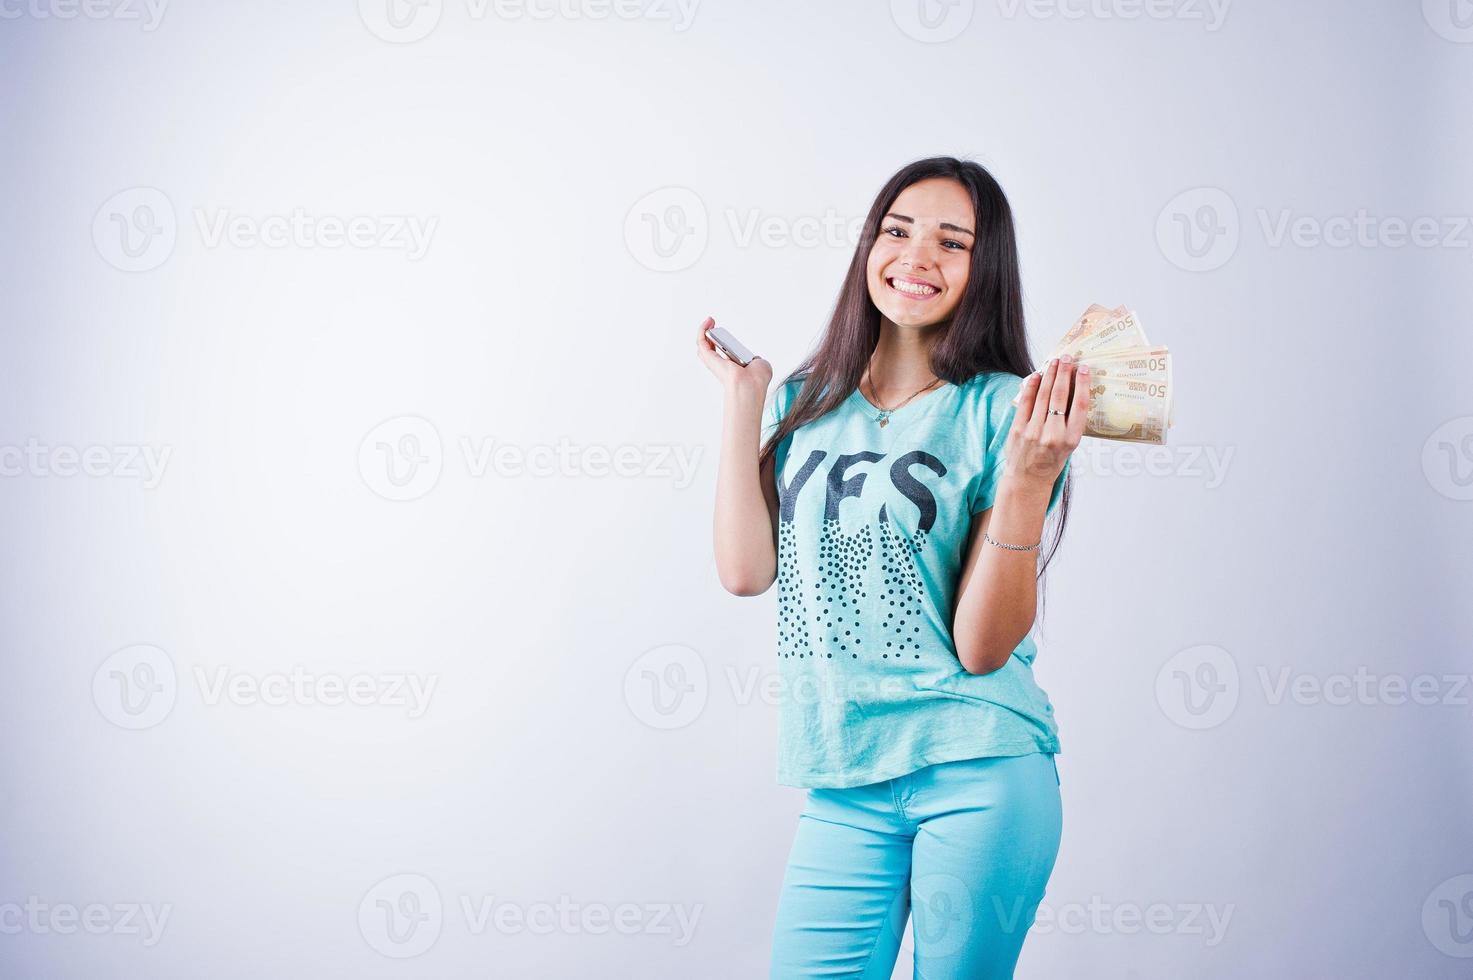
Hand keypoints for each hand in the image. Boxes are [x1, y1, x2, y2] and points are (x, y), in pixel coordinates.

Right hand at [695, 315, 771, 396]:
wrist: (750, 385)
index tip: (728, 338)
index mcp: (733, 369)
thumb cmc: (756, 380)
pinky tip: (708, 322)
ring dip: (705, 332)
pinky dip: (703, 330)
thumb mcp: (760, 366)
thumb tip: (755, 359)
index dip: (724, 346)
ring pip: (703, 346)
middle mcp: (721, 366)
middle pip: (710, 351)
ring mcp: (714, 362)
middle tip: (714, 326)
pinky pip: (701, 341)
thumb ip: (757, 361)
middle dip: (711, 337)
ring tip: (710, 321)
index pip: (724, 357)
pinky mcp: (709, 357)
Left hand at [1000, 355, 1089, 491]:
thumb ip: (1071, 422)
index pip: (1080, 406)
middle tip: (1067, 358)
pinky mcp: (1018, 430)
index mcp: (1071, 439)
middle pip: (1060, 396)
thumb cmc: (1052, 461)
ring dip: (1049, 375)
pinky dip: (1032, 387)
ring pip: (1043, 396)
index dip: (1083, 384)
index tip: (1084, 369)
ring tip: (1054, 362)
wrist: (1028, 479)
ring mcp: (1033, 431)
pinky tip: (1037, 375)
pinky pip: (1026, 403)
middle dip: (1064, 373)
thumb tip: (1073, 390)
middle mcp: (1053, 434)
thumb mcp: (1070, 445)